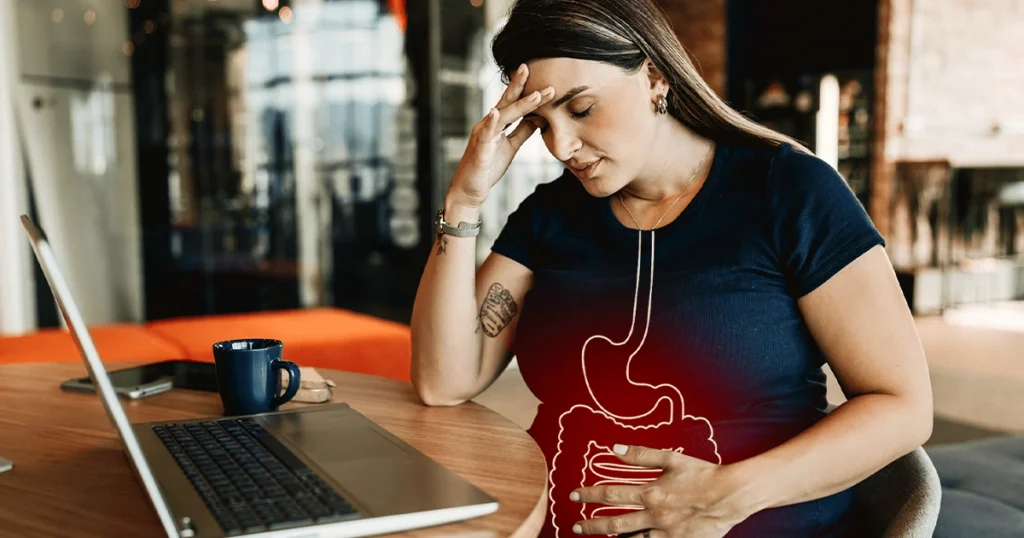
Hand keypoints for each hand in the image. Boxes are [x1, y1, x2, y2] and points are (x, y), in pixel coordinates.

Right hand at [448, 63, 555, 206]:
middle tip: (529, 67)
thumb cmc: (488, 167)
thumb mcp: (511, 146)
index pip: (514, 103)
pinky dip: (491, 121)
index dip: (527, 91)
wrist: (470, 190)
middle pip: (506, 101)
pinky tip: (495, 111)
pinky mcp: (479, 148)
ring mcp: (483, 135)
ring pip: (502, 115)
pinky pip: (486, 133)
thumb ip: (522, 130)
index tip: (544, 80)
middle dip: (519, 85)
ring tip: (536, 95)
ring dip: (519, 104)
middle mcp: (488, 124)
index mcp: (497, 124)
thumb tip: (539, 118)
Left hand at [570, 444, 749, 537]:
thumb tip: (613, 448)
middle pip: (615, 522)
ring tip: (599, 536)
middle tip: (576, 527)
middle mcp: (654, 515)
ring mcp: (665, 532)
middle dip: (592, 525)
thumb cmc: (703, 474)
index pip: (610, 494)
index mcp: (651, 493)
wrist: (732, 495)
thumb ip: (641, 455)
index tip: (573, 496)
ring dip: (612, 537)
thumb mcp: (672, 459)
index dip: (589, 495)